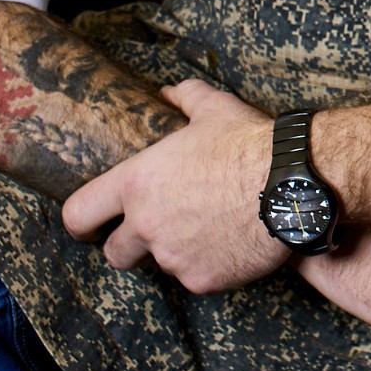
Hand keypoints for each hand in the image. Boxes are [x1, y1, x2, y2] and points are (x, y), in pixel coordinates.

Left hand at [61, 78, 286, 291]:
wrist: (290, 184)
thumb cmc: (248, 142)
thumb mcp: (212, 108)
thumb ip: (183, 98)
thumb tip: (168, 91)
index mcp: (137, 182)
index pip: (80, 213)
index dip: (80, 222)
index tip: (88, 225)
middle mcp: (147, 224)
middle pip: (114, 253)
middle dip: (128, 245)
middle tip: (153, 230)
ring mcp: (173, 257)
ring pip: (161, 263)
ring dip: (175, 250)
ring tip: (207, 226)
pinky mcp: (202, 280)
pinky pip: (195, 277)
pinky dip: (207, 265)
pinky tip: (229, 242)